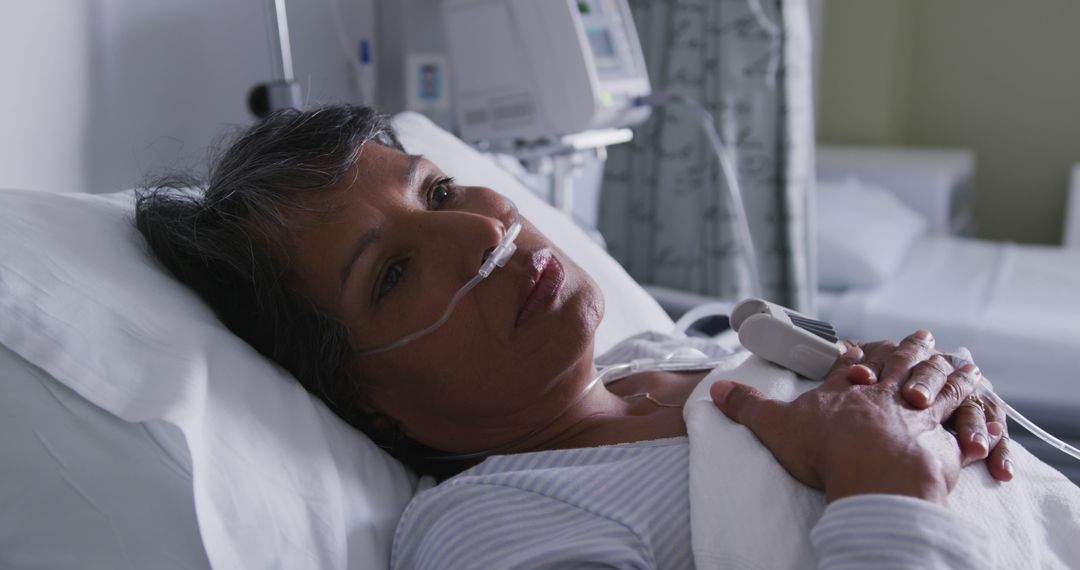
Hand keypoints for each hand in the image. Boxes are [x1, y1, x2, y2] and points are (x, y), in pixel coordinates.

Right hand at [711, 330, 979, 503]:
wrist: (876, 473)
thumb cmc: (827, 450)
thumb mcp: (776, 425)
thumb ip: (747, 406)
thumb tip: (713, 389)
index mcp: (847, 390)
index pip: (851, 364)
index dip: (854, 355)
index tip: (860, 347)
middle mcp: (885, 395)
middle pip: (901, 363)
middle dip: (911, 349)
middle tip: (924, 336)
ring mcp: (916, 415)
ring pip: (939, 386)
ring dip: (952, 375)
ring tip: (965, 365)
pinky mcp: (942, 442)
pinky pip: (962, 426)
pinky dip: (973, 421)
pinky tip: (984, 417)